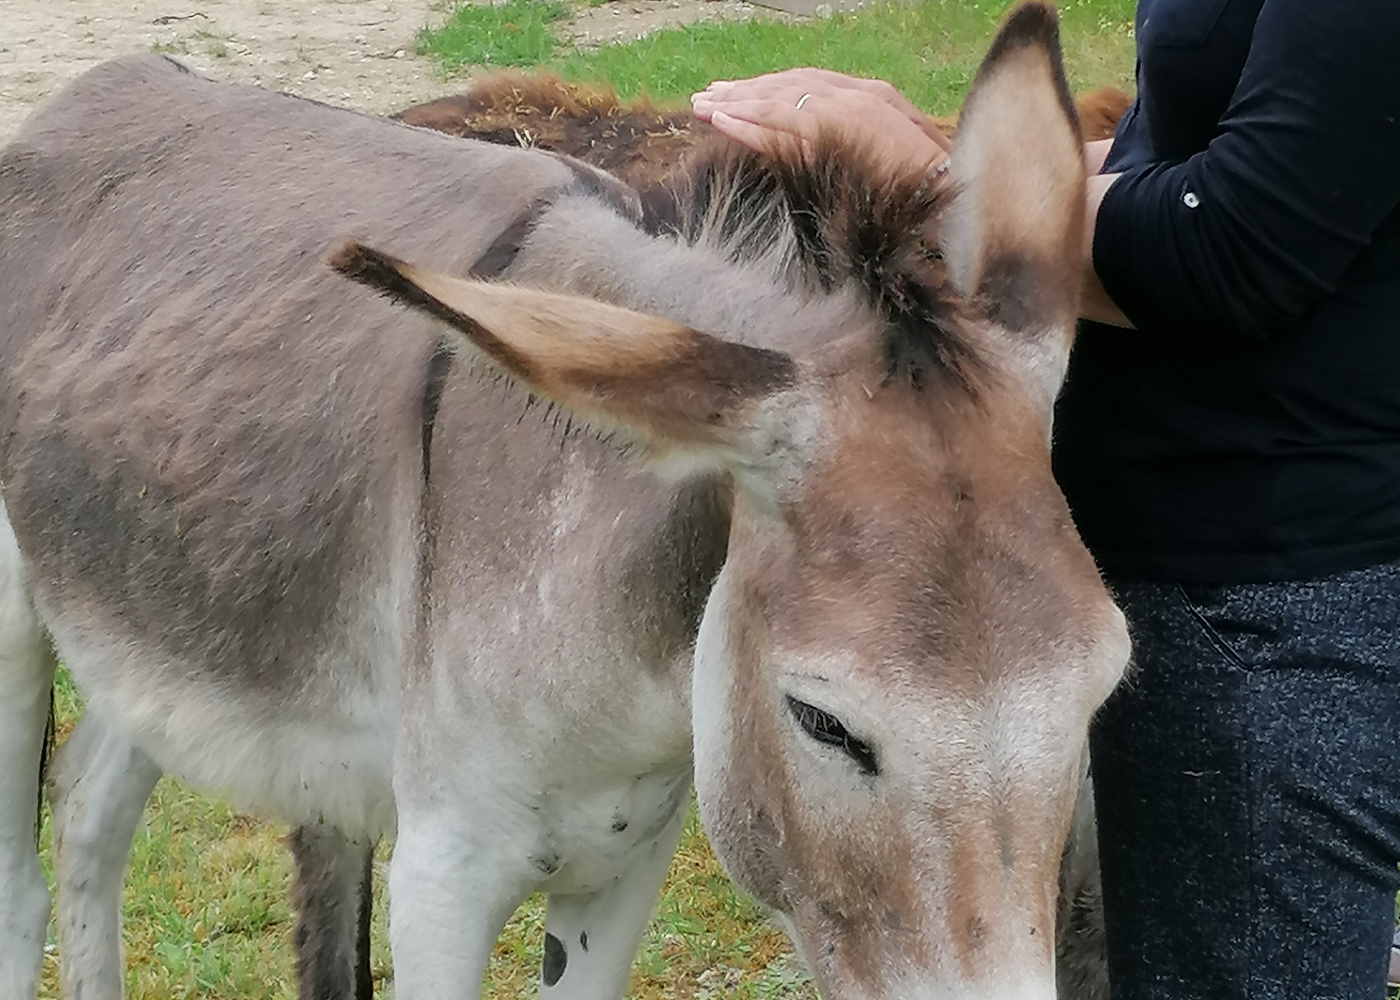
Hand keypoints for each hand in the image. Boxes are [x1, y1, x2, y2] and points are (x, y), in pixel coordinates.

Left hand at [692, 69, 949, 174]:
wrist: (958, 196)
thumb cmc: (929, 192)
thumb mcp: (887, 164)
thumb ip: (856, 153)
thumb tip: (821, 160)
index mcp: (871, 99)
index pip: (808, 88)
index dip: (768, 93)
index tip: (734, 100)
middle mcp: (858, 94)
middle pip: (787, 86)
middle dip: (744, 93)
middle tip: (705, 100)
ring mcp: (849, 107)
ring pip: (779, 100)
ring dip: (736, 104)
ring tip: (701, 109)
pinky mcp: (841, 127)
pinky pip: (784, 123)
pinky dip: (749, 121)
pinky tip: (721, 123)